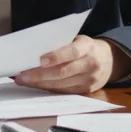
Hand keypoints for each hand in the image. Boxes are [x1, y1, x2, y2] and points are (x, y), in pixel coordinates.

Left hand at [14, 35, 130, 93]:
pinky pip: (63, 91)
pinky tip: (35, 85)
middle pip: (63, 72)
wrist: (108, 60)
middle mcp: (91, 64)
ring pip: (61, 84)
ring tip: (23, 80)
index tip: (40, 60)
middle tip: (22, 75)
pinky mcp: (86, 91)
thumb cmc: (84, 47)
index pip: (72, 52)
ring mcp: (90, 80)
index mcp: (88, 46)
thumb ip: (61, 45)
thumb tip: (33, 53)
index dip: (56, 56)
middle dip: (40, 75)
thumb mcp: (77, 39)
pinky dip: (47, 89)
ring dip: (40, 84)